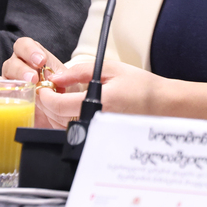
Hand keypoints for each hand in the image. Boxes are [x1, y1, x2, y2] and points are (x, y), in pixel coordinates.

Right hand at [2, 38, 75, 127]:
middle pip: (13, 61)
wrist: (62, 113)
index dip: (30, 50)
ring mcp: (11, 82)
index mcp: (34, 57)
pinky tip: (11, 95)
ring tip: (24, 89)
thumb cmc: (66, 92)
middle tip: (33, 78)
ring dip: (13, 80)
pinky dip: (1, 92)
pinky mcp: (8, 98)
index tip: (41, 61)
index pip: (25, 45)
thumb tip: (57, 79)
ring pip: (4, 75)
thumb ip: (67, 77)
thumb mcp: (71, 82)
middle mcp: (19, 66)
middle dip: (23, 69)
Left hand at [36, 62, 206, 128]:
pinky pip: (78, 132)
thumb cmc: (140, 85)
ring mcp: (100, 133)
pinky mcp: (103, 138)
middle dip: (48, 105)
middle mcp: (97, 121)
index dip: (46, 97)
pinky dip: (68, 121)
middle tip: (47, 90)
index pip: (59, 106)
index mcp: (98, 102)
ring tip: (59, 97)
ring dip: (56, 114)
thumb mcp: (110, 68)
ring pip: (66, 128)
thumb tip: (57, 77)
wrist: (163, 105)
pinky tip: (71, 109)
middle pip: (59, 119)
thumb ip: (80, 71)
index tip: (43, 88)